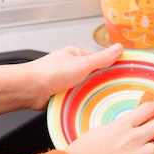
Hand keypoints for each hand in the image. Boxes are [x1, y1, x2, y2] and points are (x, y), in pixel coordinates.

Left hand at [0, 43, 123, 117]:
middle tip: (112, 90)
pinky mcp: (63, 96)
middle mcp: (71, 68)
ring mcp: (67, 82)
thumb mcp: (82, 63)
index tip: (124, 73)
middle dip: (100, 84)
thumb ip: (102, 58)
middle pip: (94, 76)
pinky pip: (78, 99)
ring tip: (99, 99)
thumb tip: (119, 48)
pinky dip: (82, 102)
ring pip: (87, 89)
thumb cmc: (50, 72)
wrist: (29, 90)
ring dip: (91, 94)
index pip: (100, 60)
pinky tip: (87, 105)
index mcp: (76, 55)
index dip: (112, 67)